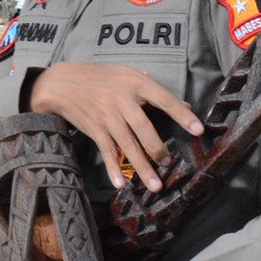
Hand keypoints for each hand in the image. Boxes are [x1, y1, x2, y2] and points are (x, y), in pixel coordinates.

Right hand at [28, 62, 203, 192]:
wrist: (62, 83)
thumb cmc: (101, 78)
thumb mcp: (128, 75)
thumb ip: (154, 90)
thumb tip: (185, 104)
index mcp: (134, 83)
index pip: (164, 99)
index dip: (182, 114)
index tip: (198, 130)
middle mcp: (121, 100)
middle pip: (144, 128)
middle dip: (158, 149)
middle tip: (169, 164)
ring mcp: (107, 116)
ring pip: (127, 145)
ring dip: (142, 167)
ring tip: (155, 185)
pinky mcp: (94, 129)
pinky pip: (106, 151)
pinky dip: (113, 169)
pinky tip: (121, 184)